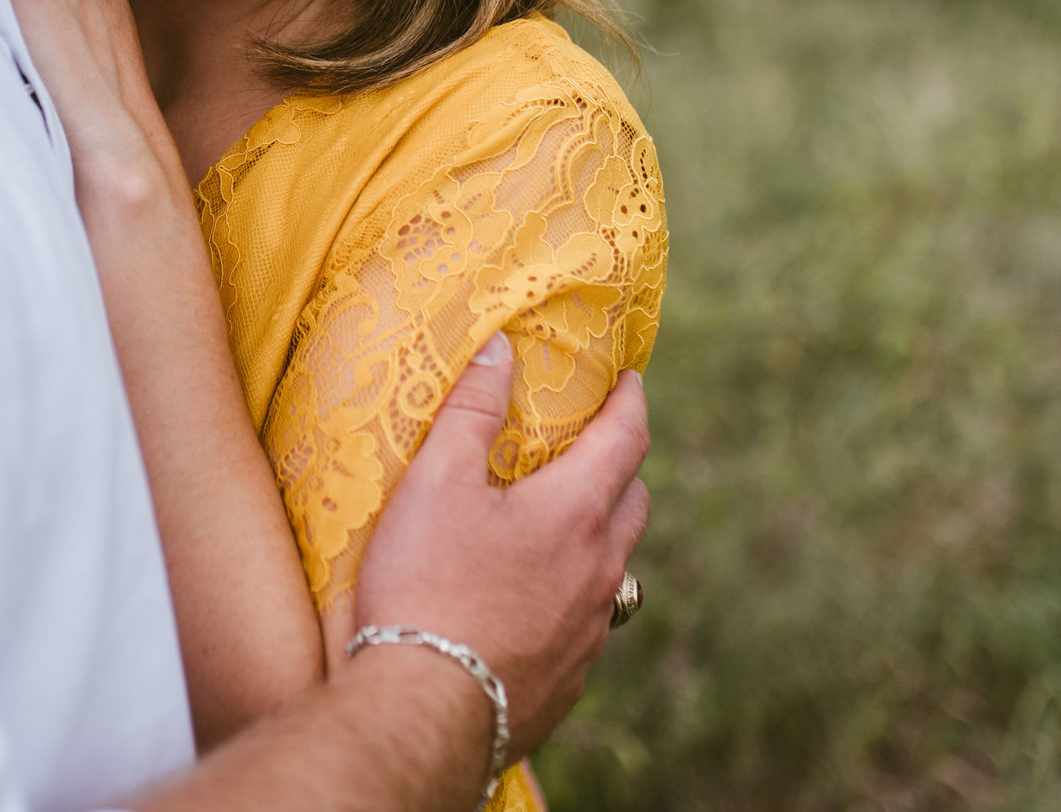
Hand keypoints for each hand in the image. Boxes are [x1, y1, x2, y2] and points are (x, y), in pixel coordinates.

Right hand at [352, 338, 650, 765]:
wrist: (426, 708)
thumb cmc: (427, 584)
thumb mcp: (436, 482)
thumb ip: (471, 412)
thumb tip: (500, 350)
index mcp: (576, 512)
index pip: (627, 439)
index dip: (631, 402)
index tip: (630, 381)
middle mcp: (600, 569)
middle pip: (634, 502)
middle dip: (620, 467)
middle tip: (591, 448)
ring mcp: (591, 629)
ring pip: (616, 566)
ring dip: (599, 535)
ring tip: (561, 525)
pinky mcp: (571, 677)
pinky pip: (590, 621)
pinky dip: (574, 594)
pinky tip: (534, 600)